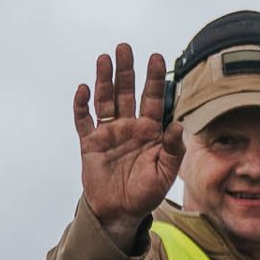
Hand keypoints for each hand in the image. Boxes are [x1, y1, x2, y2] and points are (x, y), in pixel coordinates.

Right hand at [73, 43, 183, 247]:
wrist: (120, 212)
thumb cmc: (146, 193)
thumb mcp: (166, 172)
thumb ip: (173, 148)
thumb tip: (178, 124)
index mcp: (150, 130)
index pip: (153, 99)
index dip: (154, 78)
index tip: (155, 57)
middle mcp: (129, 126)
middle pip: (126, 92)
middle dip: (126, 70)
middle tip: (124, 47)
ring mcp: (108, 133)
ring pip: (105, 100)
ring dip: (104, 79)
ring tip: (104, 58)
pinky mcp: (90, 143)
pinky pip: (84, 120)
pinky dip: (82, 105)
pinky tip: (83, 89)